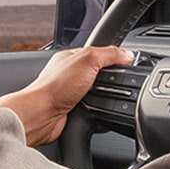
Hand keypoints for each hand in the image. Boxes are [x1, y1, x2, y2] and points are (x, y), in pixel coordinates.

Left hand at [0, 45, 132, 146]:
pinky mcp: (75, 112)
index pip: (100, 53)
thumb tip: (127, 54)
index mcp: (73, 57)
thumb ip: (110, 54)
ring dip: (103, 99)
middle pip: (102, 75)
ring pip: (99, 95)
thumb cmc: (54, 86)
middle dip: (110, 81)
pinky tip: (97, 112)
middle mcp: (71, 75)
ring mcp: (73, 94)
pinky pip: (96, 112)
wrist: (41, 115)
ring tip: (103, 99)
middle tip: (113, 83)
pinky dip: (100, 114)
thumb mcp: (88, 60)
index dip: (114, 57)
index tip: (128, 62)